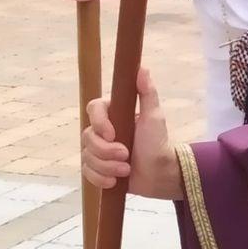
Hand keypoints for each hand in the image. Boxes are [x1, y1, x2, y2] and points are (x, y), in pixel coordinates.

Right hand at [81, 67, 181, 198]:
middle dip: (106, 151)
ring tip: (126, 170)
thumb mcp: (155, 116)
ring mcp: (98, 149)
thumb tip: (141, 67)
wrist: (160, 173)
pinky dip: (100, 178)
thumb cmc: (158, 142)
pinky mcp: (97, 167)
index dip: (99, 122)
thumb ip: (147, 92)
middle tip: (126, 156)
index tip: (113, 134)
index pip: (93, 109)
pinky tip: (114, 181)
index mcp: (114, 113)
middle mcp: (103, 130)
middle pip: (87, 136)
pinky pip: (86, 172)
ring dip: (107, 166)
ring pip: (86, 156)